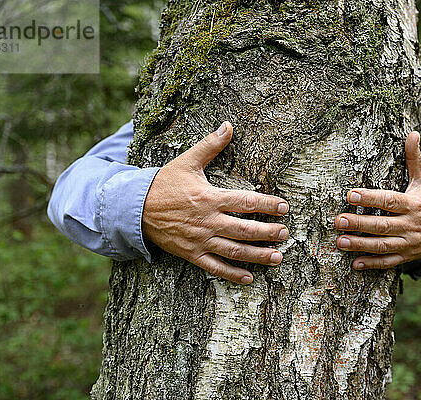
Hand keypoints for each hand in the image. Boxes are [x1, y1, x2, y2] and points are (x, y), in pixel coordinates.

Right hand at [142, 122, 289, 284]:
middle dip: (268, 232)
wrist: (135, 207)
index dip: (267, 204)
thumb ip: (211, 145)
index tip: (284, 207)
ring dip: (258, 255)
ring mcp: (200, 240)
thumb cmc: (164, 183)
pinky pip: (215, 267)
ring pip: (235, 251)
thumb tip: (228, 125)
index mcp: (210, 198)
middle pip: (245, 229)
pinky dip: (232, 274)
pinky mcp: (192, 254)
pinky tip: (249, 278)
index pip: (246, 201)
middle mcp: (208, 221)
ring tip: (277, 256)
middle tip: (285, 233)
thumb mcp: (187, 161)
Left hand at [335, 131, 420, 269]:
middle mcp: (411, 225)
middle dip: (359, 223)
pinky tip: (354, 263)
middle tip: (338, 220)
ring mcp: (409, 243)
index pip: (389, 201)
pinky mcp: (406, 256)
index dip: (370, 198)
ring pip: (382, 245)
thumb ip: (414, 159)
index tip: (350, 194)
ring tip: (340, 241)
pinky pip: (388, 262)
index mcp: (413, 204)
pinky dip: (372, 263)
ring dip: (360, 245)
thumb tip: (412, 133)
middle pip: (382, 225)